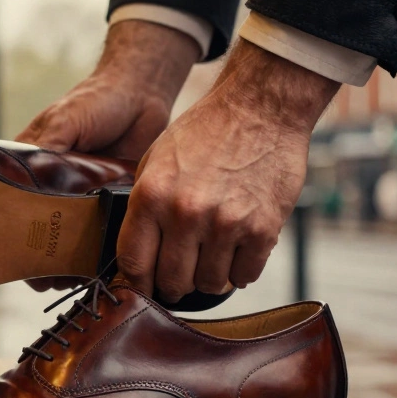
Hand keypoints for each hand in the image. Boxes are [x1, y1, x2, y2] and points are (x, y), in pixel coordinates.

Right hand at [17, 20, 197, 290]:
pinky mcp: (117, 199)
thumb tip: (28, 177)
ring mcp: (88, 196)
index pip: (17, 206)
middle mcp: (59, 186)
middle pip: (47, 230)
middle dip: (46, 258)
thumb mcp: (65, 121)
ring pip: (78, 237)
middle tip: (48, 281)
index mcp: (37, 166)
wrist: (143, 92)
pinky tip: (105, 268)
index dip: (15, 235)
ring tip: (73, 282)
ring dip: (76, 259)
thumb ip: (48, 147)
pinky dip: (107, 249)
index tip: (15, 261)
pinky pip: (109, 231)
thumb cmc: (97, 100)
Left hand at [117, 40, 340, 301]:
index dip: (137, 284)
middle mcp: (185, 213)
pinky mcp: (262, 229)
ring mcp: (225, 223)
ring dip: (208, 279)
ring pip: (209, 284)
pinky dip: (240, 272)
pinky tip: (237, 254)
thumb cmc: (204, 133)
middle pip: (171, 281)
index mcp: (151, 196)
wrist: (259, 109)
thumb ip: (143, 207)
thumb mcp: (155, 161)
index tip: (143, 288)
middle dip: (173, 286)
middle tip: (179, 279)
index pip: (134, 263)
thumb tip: (135, 257)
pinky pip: (244, 276)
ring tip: (211, 260)